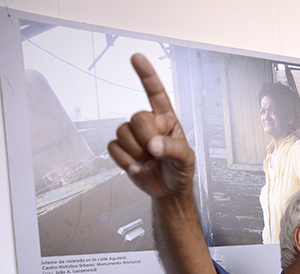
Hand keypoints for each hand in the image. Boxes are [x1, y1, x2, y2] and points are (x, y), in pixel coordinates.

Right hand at [108, 53, 194, 198]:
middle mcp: (149, 123)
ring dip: (136, 152)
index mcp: (167, 119)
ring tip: (149, 161)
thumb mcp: (186, 159)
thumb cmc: (181, 170)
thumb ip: (173, 148)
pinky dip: (124, 160)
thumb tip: (154, 144)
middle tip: (156, 153)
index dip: (146, 75)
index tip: (136, 58)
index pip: (156, 93)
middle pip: (137, 117)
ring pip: (123, 132)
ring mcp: (134, 136)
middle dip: (146, 138)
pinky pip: (113, 147)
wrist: (170, 189)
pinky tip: (137, 168)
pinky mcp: (122, 149)